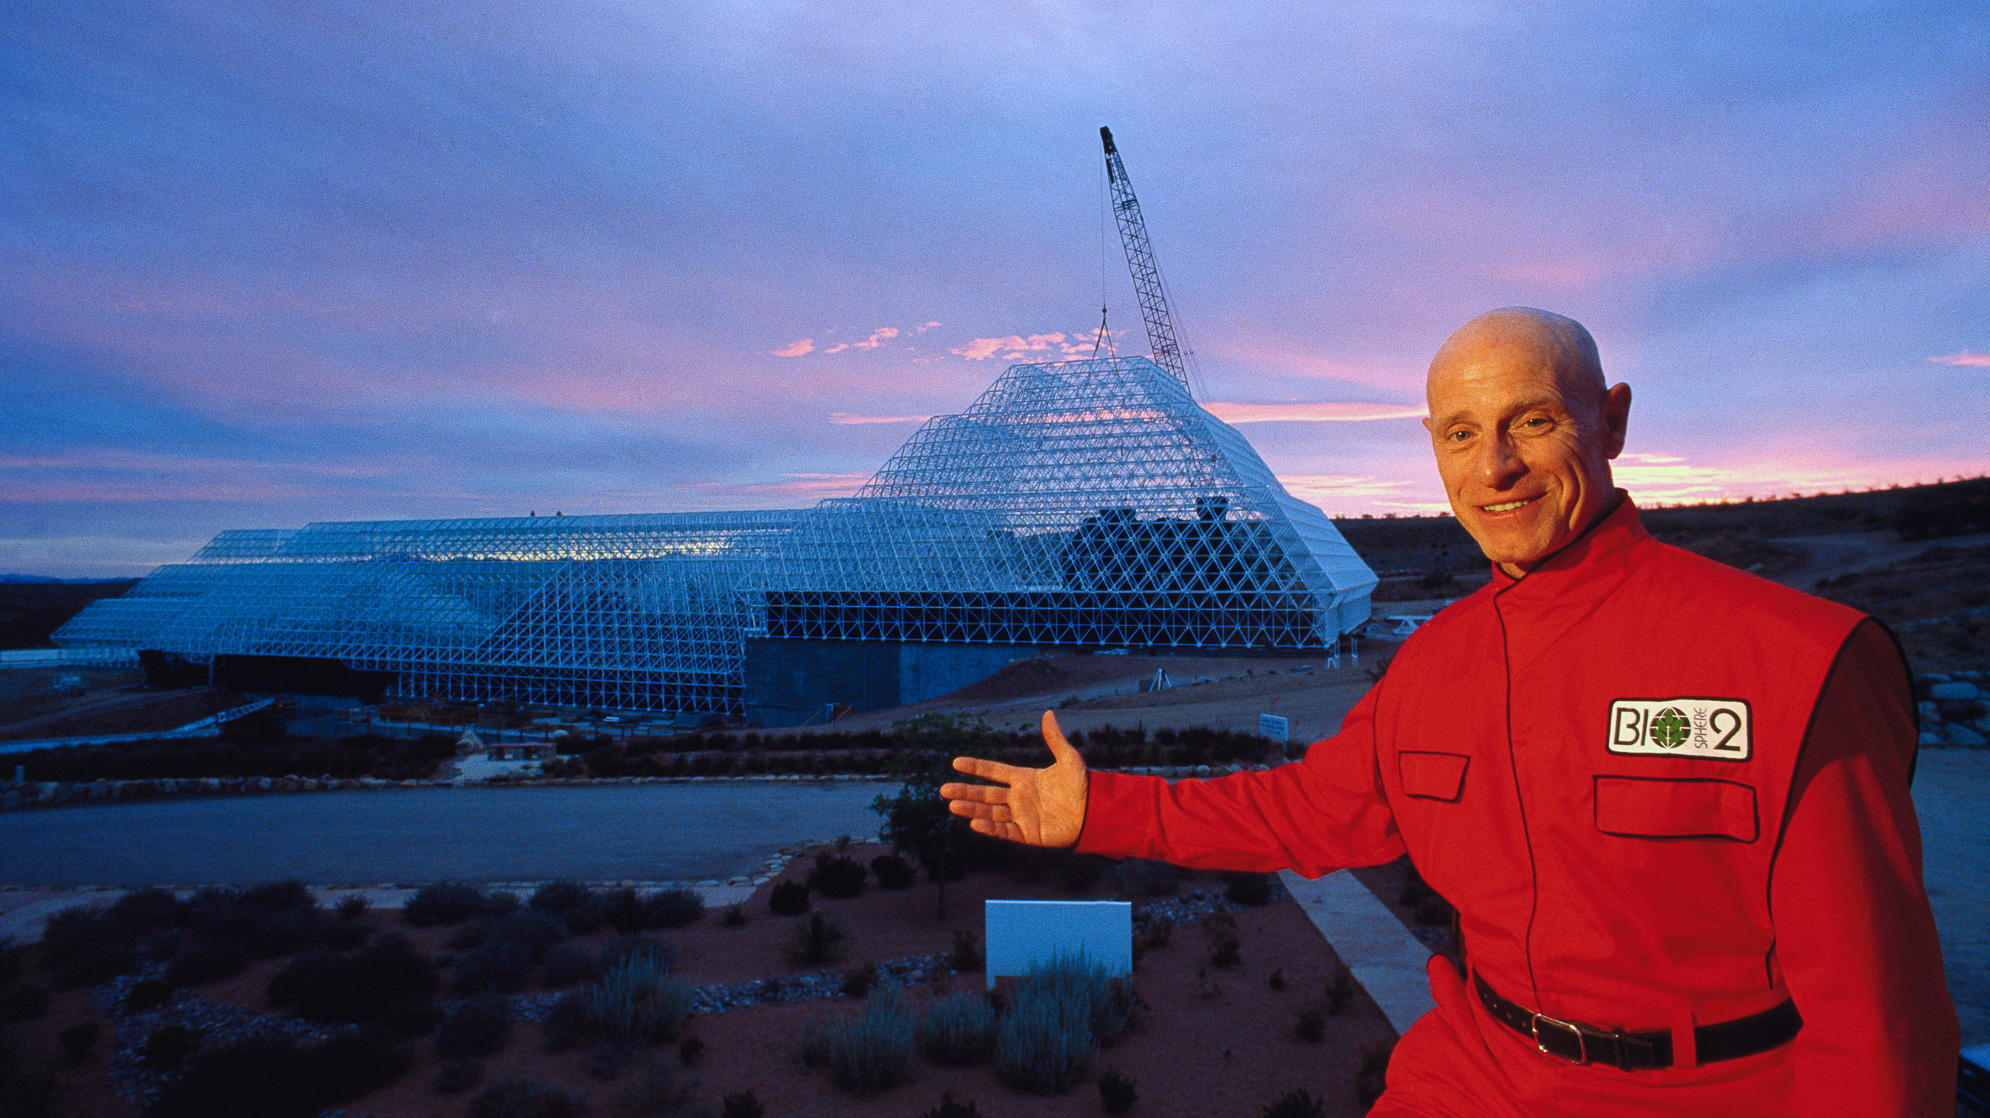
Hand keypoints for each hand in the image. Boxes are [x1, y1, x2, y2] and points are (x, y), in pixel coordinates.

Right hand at [940, 710, 1088, 847]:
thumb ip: (1055, 738)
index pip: (994, 772)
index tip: (956, 763)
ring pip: (991, 812)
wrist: (1096, 812)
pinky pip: (1005, 831)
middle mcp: (1019, 798)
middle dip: (965, 792)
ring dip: (971, 810)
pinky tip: (974, 823)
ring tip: (951, 806)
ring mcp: (1022, 816)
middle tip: (943, 790)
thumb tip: (1048, 713)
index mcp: (1025, 779)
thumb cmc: (1082, 785)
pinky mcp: (1029, 834)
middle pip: (986, 794)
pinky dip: (990, 828)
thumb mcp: (1068, 758)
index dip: (976, 768)